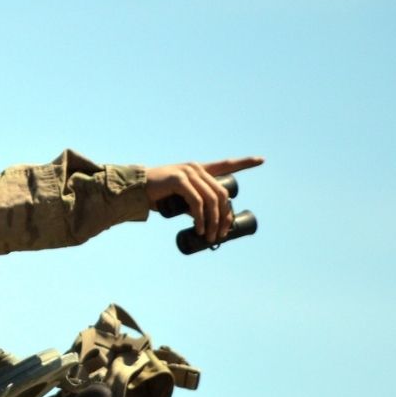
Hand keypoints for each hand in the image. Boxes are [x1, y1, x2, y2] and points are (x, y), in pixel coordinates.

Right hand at [146, 157, 263, 242]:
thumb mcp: (179, 198)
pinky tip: (200, 228)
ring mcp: (188, 173)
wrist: (134, 190)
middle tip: (221, 234)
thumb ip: (192, 203)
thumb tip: (205, 219)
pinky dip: (201, 218)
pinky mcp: (179, 181)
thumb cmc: (155, 195)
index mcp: (198, 170)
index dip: (245, 162)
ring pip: (211, 199)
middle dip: (225, 216)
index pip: (226, 164)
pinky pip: (196, 203)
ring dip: (214, 221)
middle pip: (221, 193)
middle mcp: (196, 168)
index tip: (261, 160)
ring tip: (210, 236)